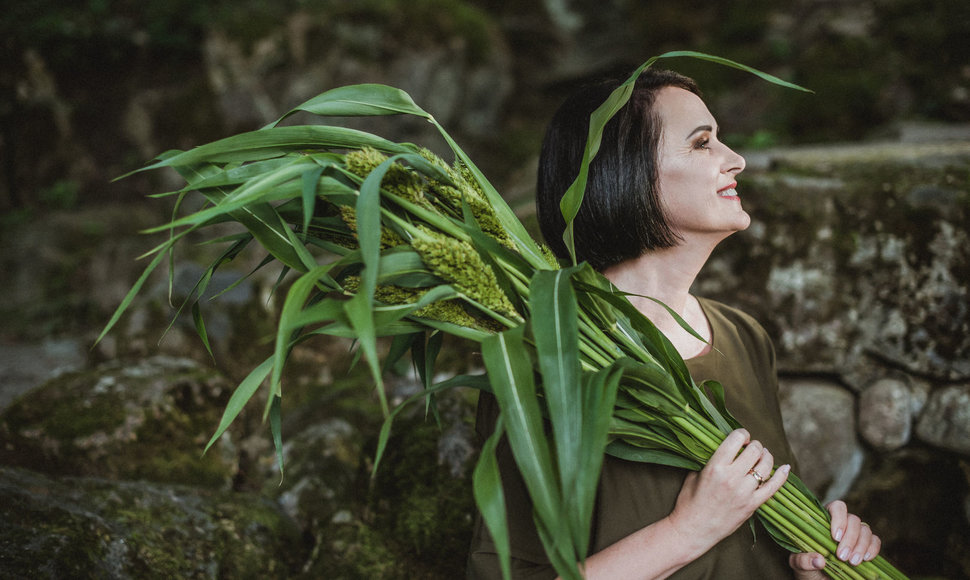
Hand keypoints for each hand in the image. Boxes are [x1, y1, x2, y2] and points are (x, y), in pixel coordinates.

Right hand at [667, 429, 789, 554]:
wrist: (693, 530)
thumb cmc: (688, 502)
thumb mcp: (693, 475)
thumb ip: (708, 461)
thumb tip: (723, 449)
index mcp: (715, 467)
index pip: (736, 439)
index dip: (742, 434)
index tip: (741, 437)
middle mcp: (732, 478)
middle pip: (754, 450)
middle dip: (754, 445)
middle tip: (751, 448)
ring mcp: (744, 492)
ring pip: (765, 466)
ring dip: (766, 457)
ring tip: (763, 456)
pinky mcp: (752, 505)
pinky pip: (773, 487)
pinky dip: (782, 476)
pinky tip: (785, 468)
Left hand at [789, 500, 881, 578]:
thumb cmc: (807, 567)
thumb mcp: (799, 564)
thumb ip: (803, 561)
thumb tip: (819, 560)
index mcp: (823, 520)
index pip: (836, 507)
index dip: (839, 518)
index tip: (836, 538)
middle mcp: (841, 523)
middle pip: (853, 519)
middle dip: (850, 539)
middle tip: (842, 556)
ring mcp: (855, 534)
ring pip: (865, 530)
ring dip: (861, 546)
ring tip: (852, 562)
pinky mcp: (865, 545)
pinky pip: (875, 540)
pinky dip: (873, 548)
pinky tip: (866, 558)